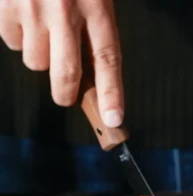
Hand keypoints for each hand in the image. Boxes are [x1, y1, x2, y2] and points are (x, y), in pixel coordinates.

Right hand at [0, 0, 123, 127]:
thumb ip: (95, 26)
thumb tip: (94, 72)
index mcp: (96, 5)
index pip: (107, 58)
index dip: (111, 93)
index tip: (114, 120)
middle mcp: (64, 9)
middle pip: (66, 74)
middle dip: (65, 94)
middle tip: (65, 96)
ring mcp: (31, 8)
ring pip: (36, 62)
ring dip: (40, 56)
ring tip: (43, 30)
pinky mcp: (4, 6)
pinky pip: (11, 43)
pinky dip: (18, 37)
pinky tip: (24, 17)